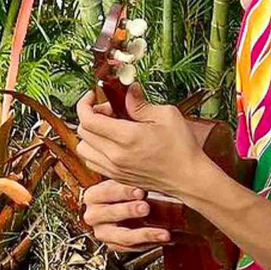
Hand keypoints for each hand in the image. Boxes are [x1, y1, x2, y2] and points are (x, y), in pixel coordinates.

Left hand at [75, 85, 203, 197]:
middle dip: (92, 115)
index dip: (85, 104)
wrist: (188, 178)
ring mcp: (113, 169)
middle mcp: (115, 156)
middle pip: (83, 131)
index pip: (88, 119)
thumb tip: (128, 91)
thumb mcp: (166, 115)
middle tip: (110, 110)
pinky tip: (111, 143)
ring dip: (91, 134)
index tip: (92, 96)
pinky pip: (92, 161)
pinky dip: (95, 149)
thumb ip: (140, 103)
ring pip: (83, 148)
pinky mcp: (115, 177)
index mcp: (127, 137)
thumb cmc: (181, 148)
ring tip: (109, 128)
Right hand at [82, 180, 168, 252]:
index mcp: (93, 196)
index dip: (123, 192)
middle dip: (129, 211)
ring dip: (144, 234)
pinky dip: (148, 243)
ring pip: (122, 236)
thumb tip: (150, 175)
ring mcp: (103, 233)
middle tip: (146, 208)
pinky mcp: (114, 245)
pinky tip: (161, 238)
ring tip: (162, 233)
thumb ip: (132, 180)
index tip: (141, 191)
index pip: (105, 193)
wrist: (123, 208)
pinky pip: (130, 248)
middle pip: (110, 214)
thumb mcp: (123, 182)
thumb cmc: (124, 192)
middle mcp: (94, 216)